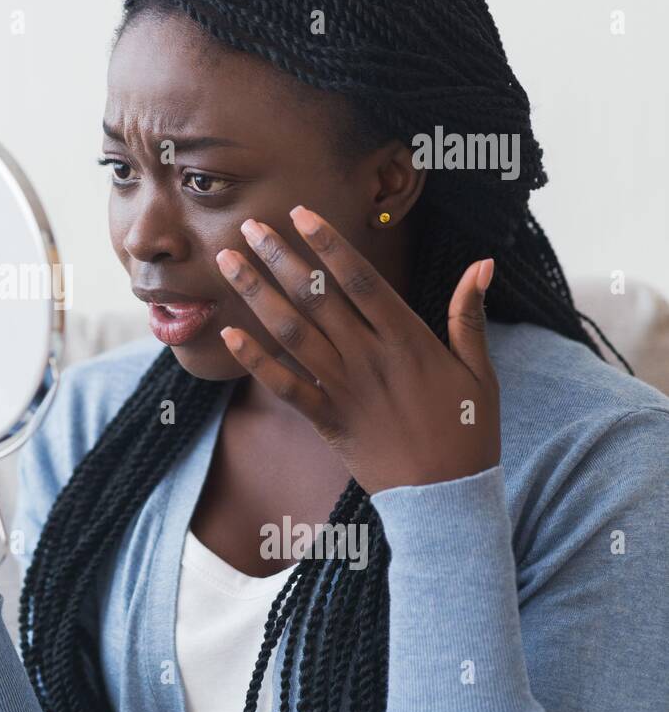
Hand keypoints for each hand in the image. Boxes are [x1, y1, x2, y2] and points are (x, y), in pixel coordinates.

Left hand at [215, 205, 500, 494]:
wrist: (446, 498)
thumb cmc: (468, 431)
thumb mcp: (480, 371)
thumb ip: (469, 315)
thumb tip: (483, 263)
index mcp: (407, 340)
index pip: (360, 280)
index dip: (328, 244)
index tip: (300, 213)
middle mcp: (369, 358)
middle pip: (316, 298)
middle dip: (280, 258)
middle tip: (249, 226)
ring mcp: (343, 388)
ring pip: (292, 332)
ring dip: (257, 295)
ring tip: (228, 263)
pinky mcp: (326, 419)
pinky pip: (284, 385)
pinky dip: (255, 361)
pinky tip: (229, 334)